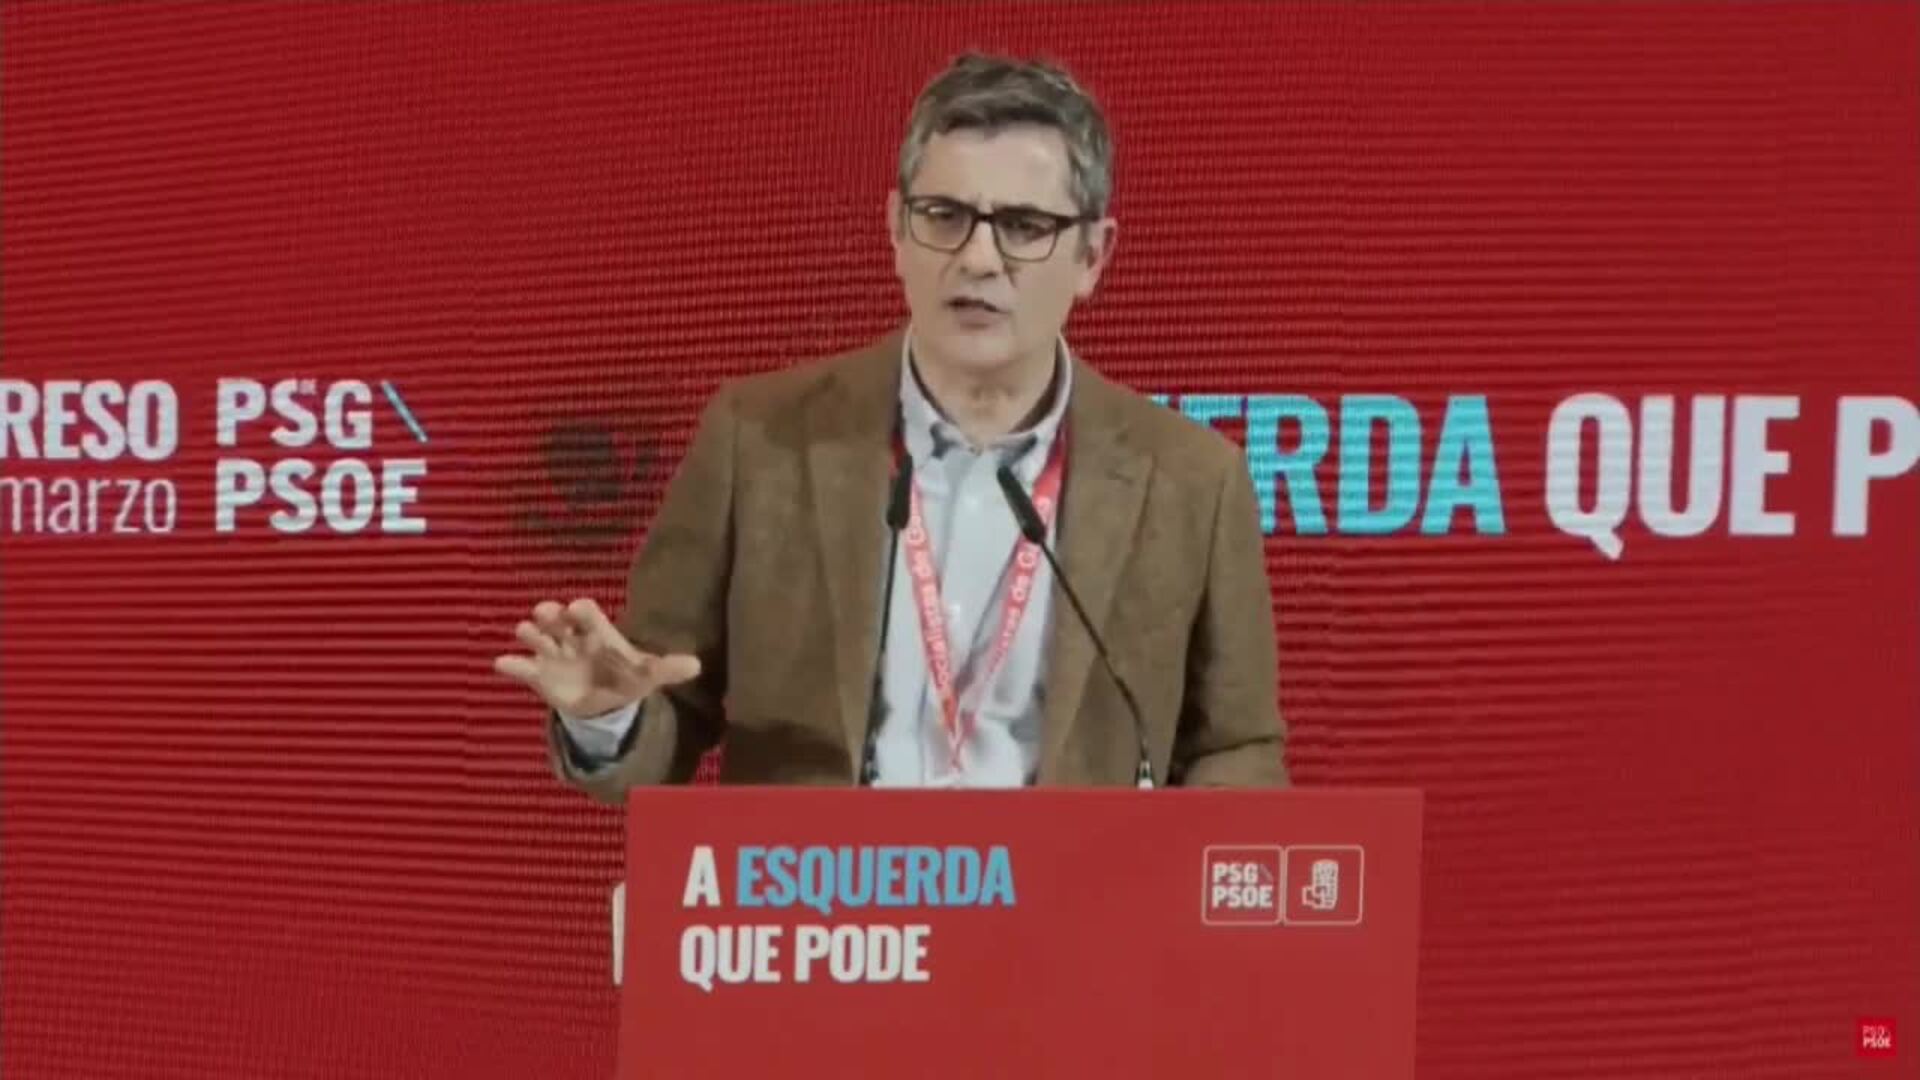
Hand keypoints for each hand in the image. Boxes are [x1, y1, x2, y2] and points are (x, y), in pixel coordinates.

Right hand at [492, 598, 700, 718]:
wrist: (605, 700)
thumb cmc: (624, 676)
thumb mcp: (646, 674)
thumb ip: (667, 669)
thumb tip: (698, 665)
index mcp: (597, 631)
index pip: (587, 612)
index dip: (581, 611)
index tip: (575, 609)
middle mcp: (571, 636)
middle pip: (556, 618)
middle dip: (550, 614)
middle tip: (544, 613)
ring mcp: (552, 653)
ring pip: (536, 637)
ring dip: (529, 633)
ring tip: (525, 633)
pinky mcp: (538, 674)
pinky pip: (521, 668)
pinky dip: (510, 665)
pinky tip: (502, 663)